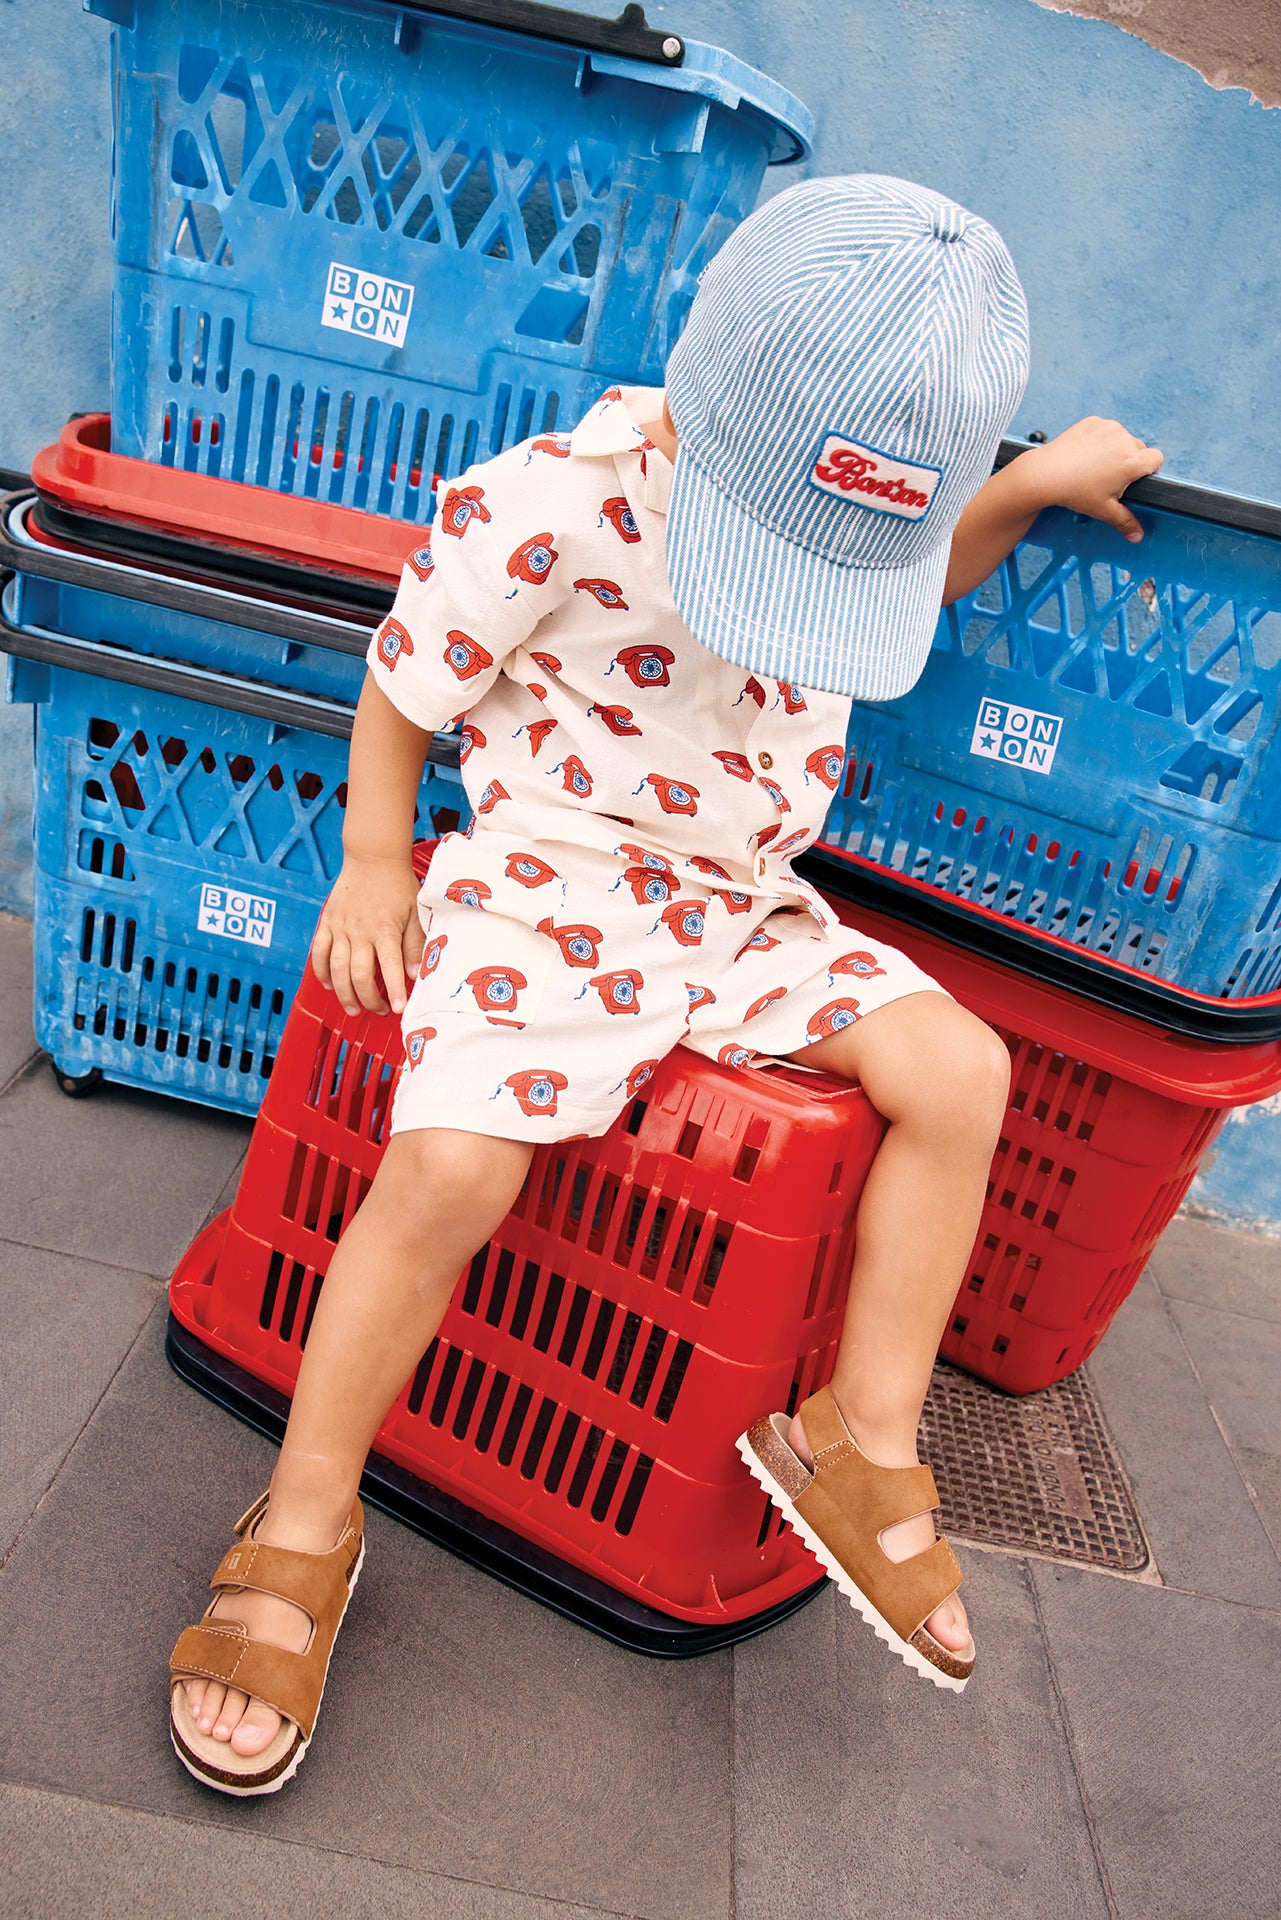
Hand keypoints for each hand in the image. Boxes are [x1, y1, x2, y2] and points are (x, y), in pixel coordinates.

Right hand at [311, 853, 425, 1016]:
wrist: (373, 857)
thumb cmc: (397, 885)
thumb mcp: (414, 913)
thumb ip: (415, 945)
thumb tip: (415, 973)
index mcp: (385, 930)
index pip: (389, 968)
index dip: (393, 992)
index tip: (399, 1009)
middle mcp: (360, 931)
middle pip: (359, 975)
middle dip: (368, 999)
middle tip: (379, 1010)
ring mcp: (341, 928)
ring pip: (336, 969)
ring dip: (344, 993)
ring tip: (353, 1008)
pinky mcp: (328, 922)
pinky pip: (318, 952)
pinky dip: (321, 972)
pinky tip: (329, 985)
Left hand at [1016, 417, 1163, 542]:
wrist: (1045, 474)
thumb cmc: (1074, 492)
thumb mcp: (1104, 510)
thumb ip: (1126, 522)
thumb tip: (1138, 536)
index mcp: (1132, 461)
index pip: (1156, 459)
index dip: (1149, 470)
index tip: (1135, 478)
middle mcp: (1123, 440)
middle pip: (1139, 449)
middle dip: (1130, 461)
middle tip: (1110, 477)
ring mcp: (1108, 428)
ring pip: (1122, 438)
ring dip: (1116, 449)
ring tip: (1095, 466)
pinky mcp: (1093, 422)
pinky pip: (1105, 430)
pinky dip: (1100, 439)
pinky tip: (1086, 453)